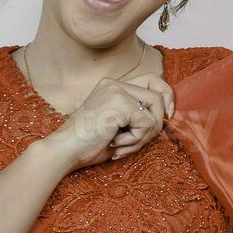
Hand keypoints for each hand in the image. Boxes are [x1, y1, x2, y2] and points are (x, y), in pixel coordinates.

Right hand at [46, 72, 175, 171]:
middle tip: (136, 141)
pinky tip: (115, 144)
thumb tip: (165, 118)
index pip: (152, 81)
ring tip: (122, 145)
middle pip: (158, 95)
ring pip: (155, 111)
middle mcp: (114, 83)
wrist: (64, 151)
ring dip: (143, 135)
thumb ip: (137, 117)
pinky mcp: (118, 103)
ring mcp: (116, 90)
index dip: (166, 96)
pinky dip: (135, 140)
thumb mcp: (117, 126)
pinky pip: (146, 124)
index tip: (168, 116)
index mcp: (112, 86)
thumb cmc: (87, 144)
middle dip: (155, 123)